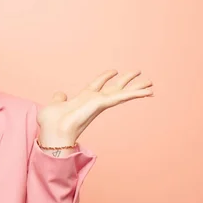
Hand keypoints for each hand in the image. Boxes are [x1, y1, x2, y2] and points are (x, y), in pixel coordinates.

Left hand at [37, 70, 152, 147]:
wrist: (53, 132)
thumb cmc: (52, 122)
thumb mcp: (54, 105)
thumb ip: (59, 99)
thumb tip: (60, 94)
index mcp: (83, 99)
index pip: (97, 85)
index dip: (105, 77)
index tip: (114, 70)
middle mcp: (93, 101)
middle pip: (114, 88)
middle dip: (126, 81)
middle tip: (140, 73)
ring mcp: (99, 103)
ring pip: (122, 93)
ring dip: (136, 88)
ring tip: (151, 83)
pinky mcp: (101, 105)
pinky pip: (121, 97)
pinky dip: (135, 94)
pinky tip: (148, 91)